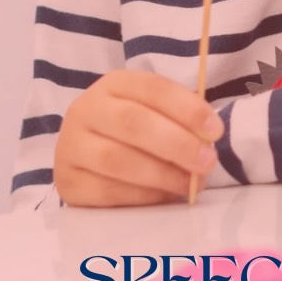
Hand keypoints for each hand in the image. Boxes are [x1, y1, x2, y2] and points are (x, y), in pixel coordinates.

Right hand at [54, 69, 224, 206]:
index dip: (187, 108)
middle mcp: (86, 109)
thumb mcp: (154, 113)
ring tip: (189, 183)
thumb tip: (207, 143)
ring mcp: (71, 146)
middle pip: (133, 122)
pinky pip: (107, 191)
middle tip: (207, 161)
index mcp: (113, 84)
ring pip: (117, 159)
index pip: (152, 88)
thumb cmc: (132, 132)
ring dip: (161, 174)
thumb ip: (179, 121)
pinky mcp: (66, 182)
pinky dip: (142, 196)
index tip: (215, 130)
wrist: (86, 155)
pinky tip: (164, 196)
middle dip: (177, 143)